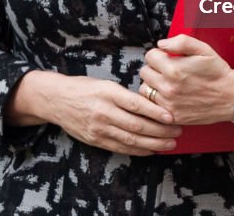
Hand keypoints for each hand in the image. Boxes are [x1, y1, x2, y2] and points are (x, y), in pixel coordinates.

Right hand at [8, 71, 181, 154]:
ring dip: (154, 143)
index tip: (172, 117)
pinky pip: (121, 147)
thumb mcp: (104, 84)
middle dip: (161, 131)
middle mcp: (104, 111)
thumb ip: (124, 95)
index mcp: (107, 93)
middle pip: (137, 125)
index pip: (136, 105)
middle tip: (178, 132)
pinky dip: (138, 150)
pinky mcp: (96, 140)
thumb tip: (151, 104)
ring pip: (131, 139)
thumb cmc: (83, 88)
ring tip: (170, 143)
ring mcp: (99, 128)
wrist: (56, 100)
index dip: (156, 112)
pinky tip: (152, 150)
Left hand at [140, 34, 233, 125]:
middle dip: (154, 68)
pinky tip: (168, 95)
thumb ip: (181, 42)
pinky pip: (152, 106)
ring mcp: (169, 104)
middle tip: (167, 69)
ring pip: (145, 90)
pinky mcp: (171, 116)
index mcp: (174, 70)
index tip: (166, 57)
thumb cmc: (217, 73)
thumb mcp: (203, 49)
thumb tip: (162, 44)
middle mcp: (168, 88)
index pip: (150, 56)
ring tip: (166, 83)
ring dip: (153, 84)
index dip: (159, 54)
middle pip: (145, 72)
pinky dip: (156, 100)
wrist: (231, 98)